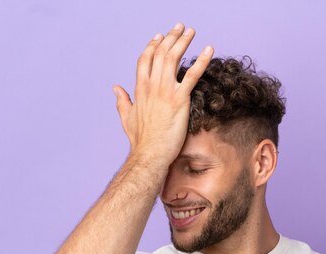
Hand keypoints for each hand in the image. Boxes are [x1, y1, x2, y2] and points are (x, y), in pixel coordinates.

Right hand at [112, 23, 213, 160]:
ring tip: (191, 31)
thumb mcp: (126, 117)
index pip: (145, 60)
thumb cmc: (140, 140)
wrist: (150, 153)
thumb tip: (115, 88)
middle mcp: (152, 86)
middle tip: (180, 27)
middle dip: (170, 37)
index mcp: (140, 89)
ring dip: (183, 42)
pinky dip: (202, 60)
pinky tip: (209, 49)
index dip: (152, 46)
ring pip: (173, 58)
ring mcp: (165, 91)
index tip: (159, 36)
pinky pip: (193, 75)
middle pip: (160, 54)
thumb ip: (122, 101)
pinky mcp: (180, 99)